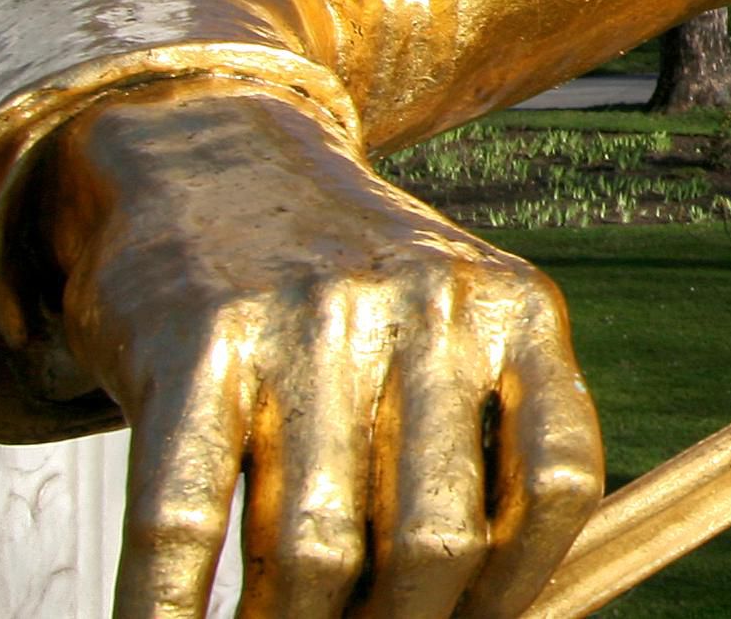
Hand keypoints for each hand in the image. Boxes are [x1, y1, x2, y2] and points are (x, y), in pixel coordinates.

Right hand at [40, 80, 602, 617]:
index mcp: (512, 308)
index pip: (557, 485)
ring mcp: (305, 323)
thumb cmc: (343, 290)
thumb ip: (483, 445)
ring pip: (316, 552)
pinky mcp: (192, 345)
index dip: (519, 588)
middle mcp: (421, 306)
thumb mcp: (452, 327)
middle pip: (435, 542)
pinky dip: (172, 614)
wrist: (208, 156)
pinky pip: (183, 525)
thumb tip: (478, 615)